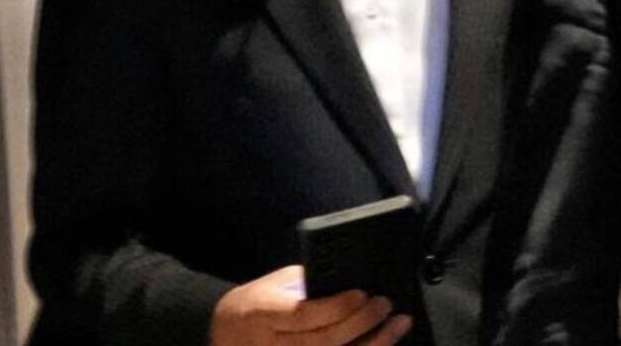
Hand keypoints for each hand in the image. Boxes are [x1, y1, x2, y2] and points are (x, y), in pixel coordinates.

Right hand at [210, 265, 411, 345]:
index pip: (303, 315)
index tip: (363, 293)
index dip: (336, 307)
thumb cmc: (256, 304)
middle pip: (323, 342)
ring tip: (399, 325)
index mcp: (263, 314)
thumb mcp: (274, 286)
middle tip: (386, 305)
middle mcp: (270, 345)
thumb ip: (307, 286)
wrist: (221, 336)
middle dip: (361, 324)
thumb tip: (351, 281)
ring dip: (372, 345)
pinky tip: (383, 345)